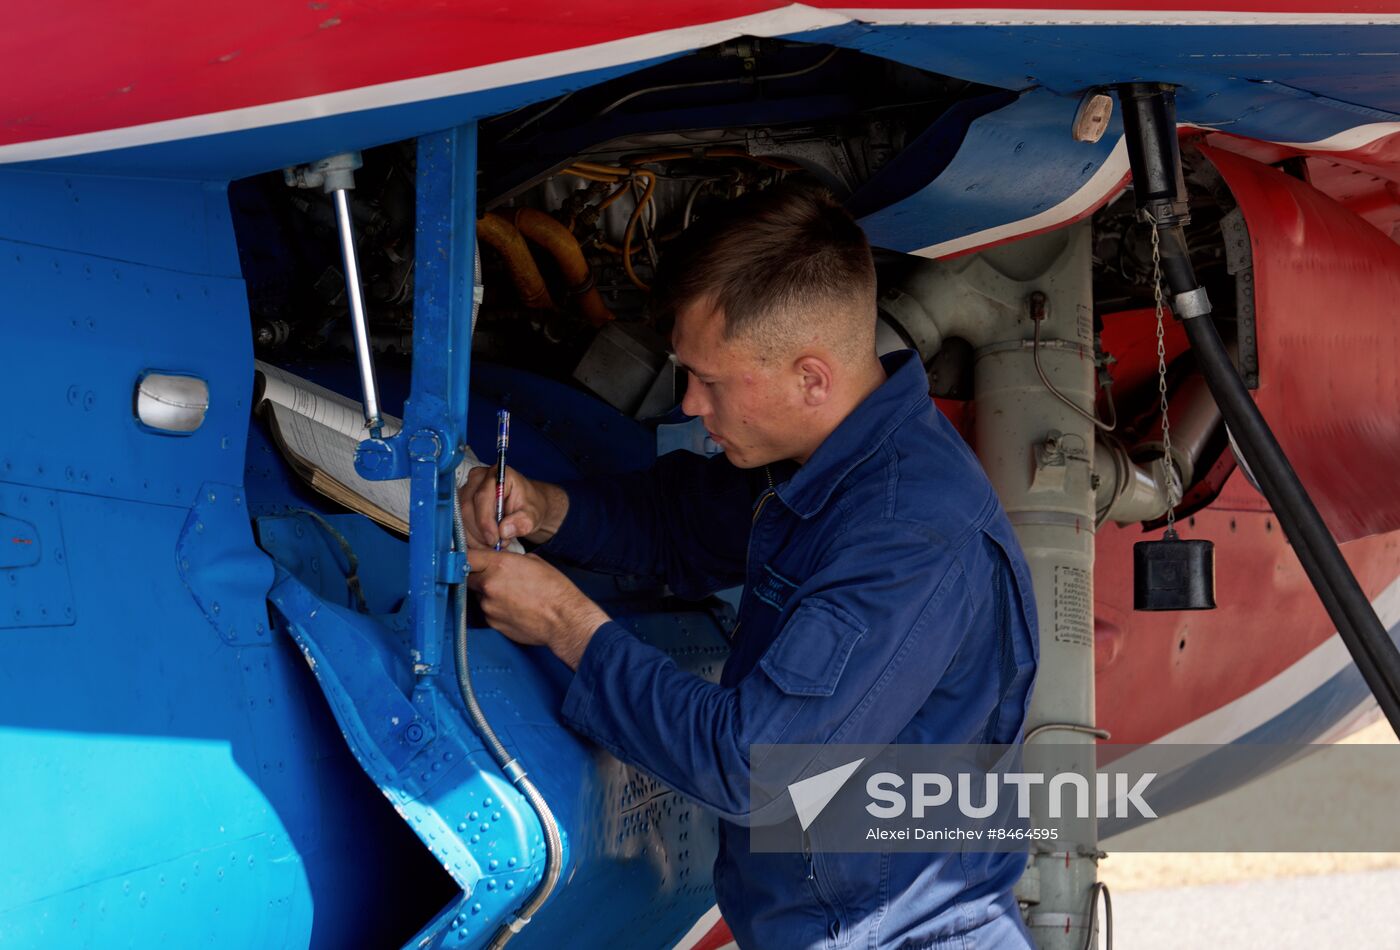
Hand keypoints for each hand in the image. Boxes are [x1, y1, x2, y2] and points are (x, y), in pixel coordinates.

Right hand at [457, 464, 568, 548]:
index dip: (485, 521)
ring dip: (475, 537)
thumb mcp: (533, 515)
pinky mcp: (461, 502)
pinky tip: (485, 543)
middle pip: (467, 508)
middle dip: (480, 532)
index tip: (494, 539)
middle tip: (496, 545)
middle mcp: (478, 478)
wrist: (525, 507)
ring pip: (461, 518)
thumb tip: (504, 530)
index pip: (482, 497)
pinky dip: (471, 538)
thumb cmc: (529, 507)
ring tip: (494, 544)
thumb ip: (523, 521)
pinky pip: (460, 523)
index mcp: (498, 474)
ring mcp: (467, 489)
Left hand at [466, 546, 610, 669]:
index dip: (468, 556)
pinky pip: (488, 611)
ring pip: (479, 595)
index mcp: (499, 565)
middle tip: (495, 577)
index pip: (467, 556)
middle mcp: (489, 585)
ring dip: (489, 593)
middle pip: (468, 576)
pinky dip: (496, 608)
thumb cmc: (555, 590)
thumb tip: (500, 561)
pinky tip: (515, 608)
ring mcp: (488, 606)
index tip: (471, 558)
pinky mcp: (492, 623)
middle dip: (478, 575)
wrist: (563, 620)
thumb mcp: (534, 562)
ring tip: (512, 595)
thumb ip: (510, 560)